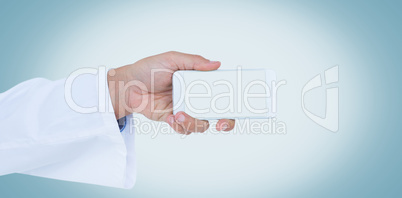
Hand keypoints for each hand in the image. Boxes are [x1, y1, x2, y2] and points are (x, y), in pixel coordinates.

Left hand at [107, 51, 234, 133]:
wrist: (128, 85)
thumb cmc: (149, 69)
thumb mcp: (172, 59)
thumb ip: (194, 62)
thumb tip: (216, 64)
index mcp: (199, 82)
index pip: (222, 91)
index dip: (233, 100)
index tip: (238, 105)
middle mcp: (196, 97)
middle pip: (218, 114)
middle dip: (225, 122)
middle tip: (221, 124)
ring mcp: (186, 109)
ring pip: (201, 124)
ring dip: (194, 123)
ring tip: (179, 114)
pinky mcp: (173, 119)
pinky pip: (183, 128)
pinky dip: (179, 125)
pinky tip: (170, 117)